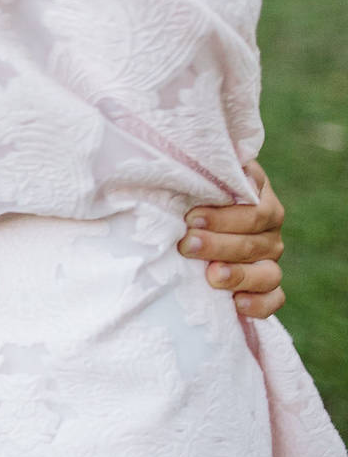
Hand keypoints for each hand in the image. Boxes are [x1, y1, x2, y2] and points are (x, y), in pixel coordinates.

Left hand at [182, 159, 286, 317]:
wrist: (183, 220)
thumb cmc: (185, 192)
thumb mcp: (193, 175)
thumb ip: (203, 169)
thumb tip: (196, 152)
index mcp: (258, 198)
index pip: (256, 210)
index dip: (225, 217)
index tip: (191, 218)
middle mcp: (268, 229)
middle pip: (256, 242)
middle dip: (219, 245)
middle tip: (187, 245)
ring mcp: (269, 259)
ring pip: (269, 272)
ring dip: (239, 275)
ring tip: (212, 276)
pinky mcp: (265, 286)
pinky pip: (274, 299)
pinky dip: (260, 304)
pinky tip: (236, 304)